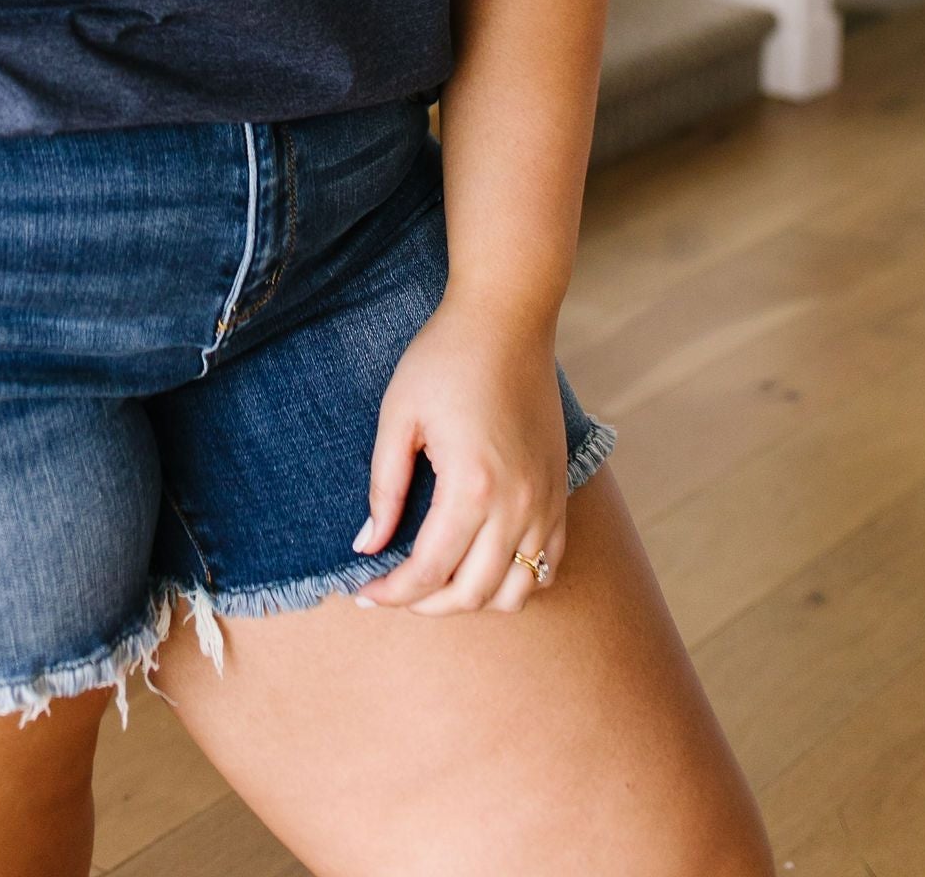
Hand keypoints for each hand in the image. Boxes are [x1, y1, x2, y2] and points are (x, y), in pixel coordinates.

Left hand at [351, 292, 567, 615]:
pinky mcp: (560, 494)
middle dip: (425, 604)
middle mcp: (517, 505)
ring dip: (471, 600)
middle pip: (472, 595)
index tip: (363, 592)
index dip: (391, 592)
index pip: (429, 571)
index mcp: (472, 487)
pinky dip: (514, 581)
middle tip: (391, 589)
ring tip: (434, 582)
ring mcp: (546, 503)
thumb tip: (369, 546)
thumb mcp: (398, 416)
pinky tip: (479, 564)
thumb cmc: (445, 359)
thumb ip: (384, 489)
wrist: (507, 320)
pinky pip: (547, 567)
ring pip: (514, 592)